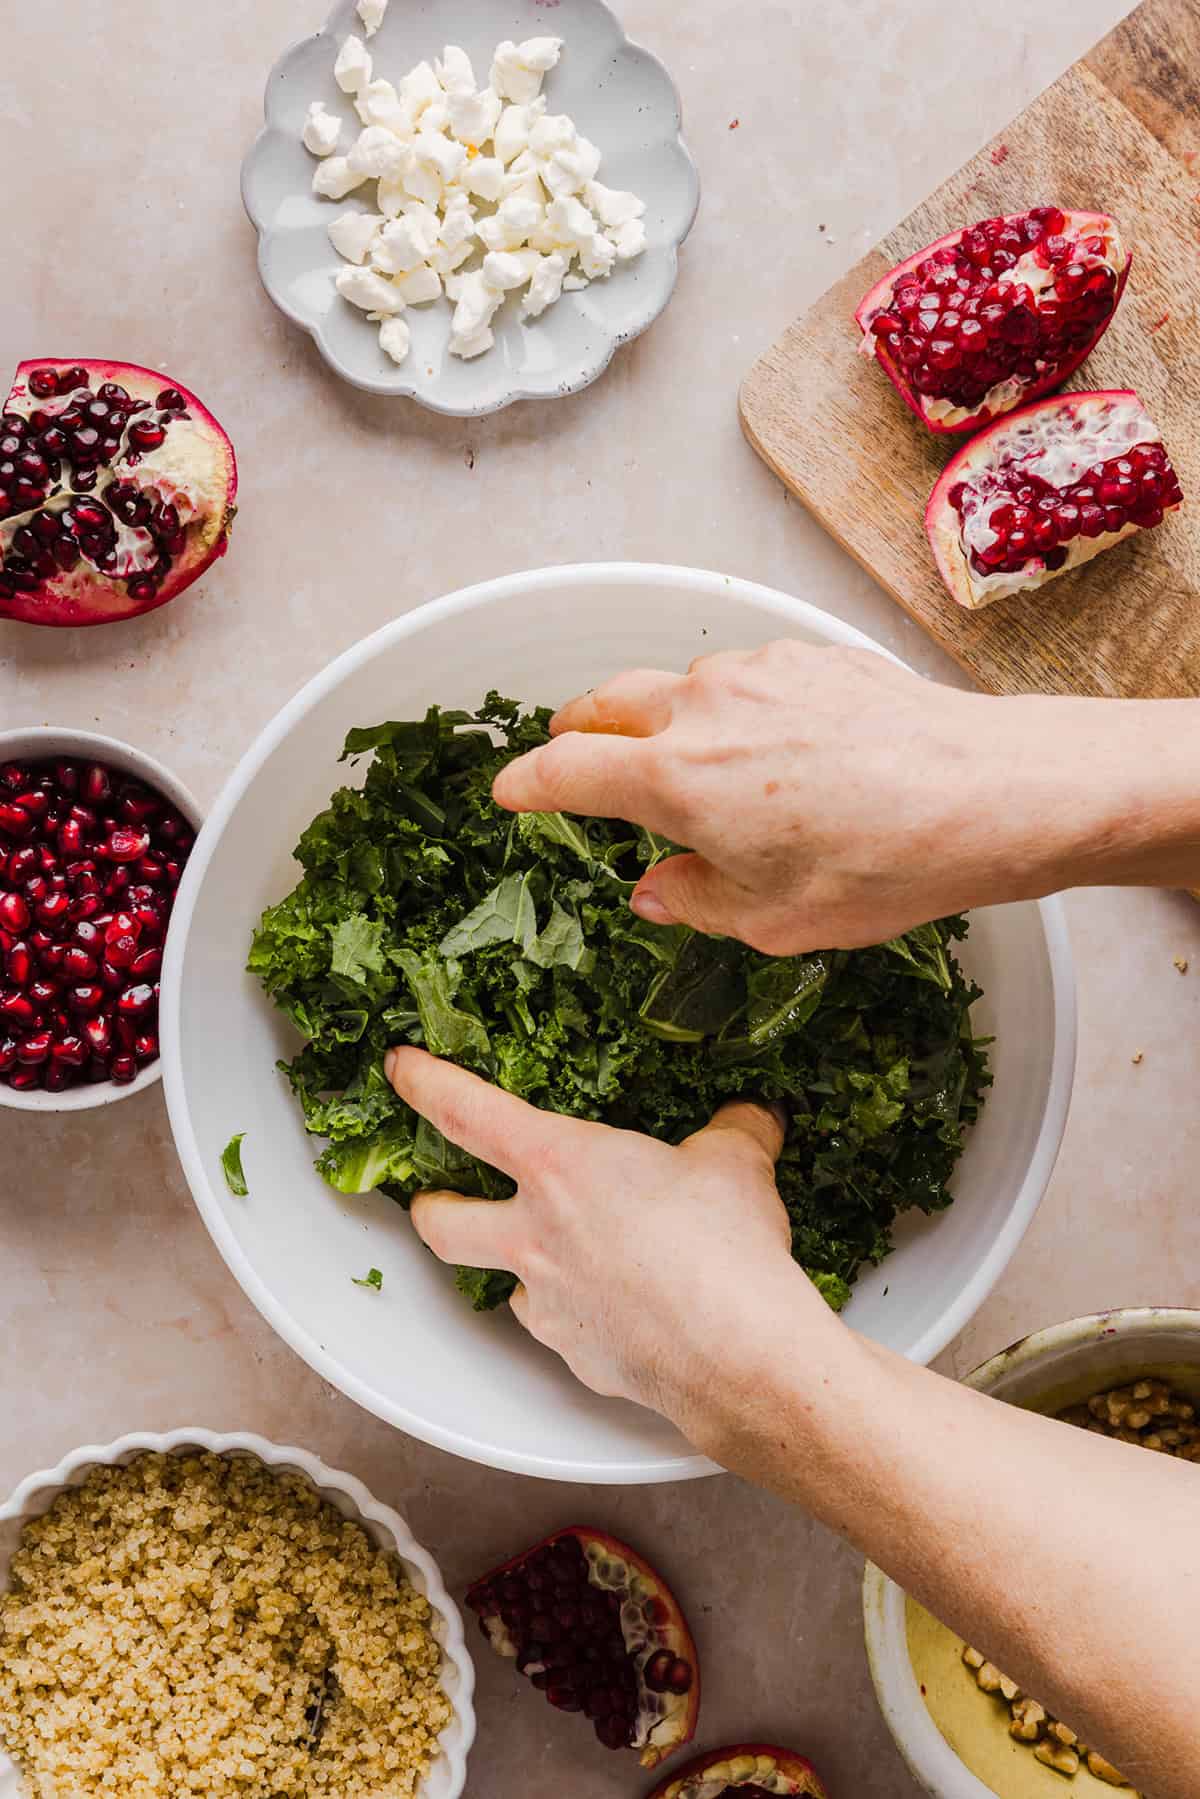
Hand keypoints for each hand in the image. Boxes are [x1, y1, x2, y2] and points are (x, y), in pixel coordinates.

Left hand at [385, 1045, 828, 1431]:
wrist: (739, 1355)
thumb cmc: (725, 1247)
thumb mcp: (736, 1162)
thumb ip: (733, 1131)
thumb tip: (752, 1118)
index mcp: (559, 1165)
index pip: (466, 1111)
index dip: (425, 1083)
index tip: (400, 1067)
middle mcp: (535, 1234)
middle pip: (441, 1222)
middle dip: (431, 1207)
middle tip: (438, 1197)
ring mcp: (549, 1301)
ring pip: (506, 1283)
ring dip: (521, 1269)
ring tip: (562, 1258)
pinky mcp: (574, 1355)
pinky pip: (560, 1326)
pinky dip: (579, 1314)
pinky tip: (619, 1308)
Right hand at [491, 640, 1199, 952]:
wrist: (989, 792)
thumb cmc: (882, 865)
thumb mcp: (771, 919)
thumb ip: (692, 900)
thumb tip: (654, 888)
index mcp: (672, 778)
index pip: (562, 769)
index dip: (524, 784)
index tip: (506, 793)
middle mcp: (699, 708)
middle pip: (601, 704)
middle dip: (576, 733)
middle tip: (576, 760)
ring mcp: (756, 671)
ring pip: (674, 687)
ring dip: (660, 720)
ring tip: (689, 766)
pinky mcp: (808, 655)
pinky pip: (741, 678)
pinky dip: (729, 708)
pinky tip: (771, 751)